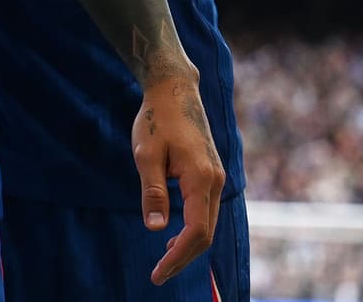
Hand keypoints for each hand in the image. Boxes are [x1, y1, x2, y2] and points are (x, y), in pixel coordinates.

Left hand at [132, 65, 224, 283]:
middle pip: (206, 233)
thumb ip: (153, 192)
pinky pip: (206, 209)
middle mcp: (215, 180)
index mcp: (200, 178)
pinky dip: (194, 228)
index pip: (195, 232)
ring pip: (208, 222)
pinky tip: (175, 233)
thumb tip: (156, 228)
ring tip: (165, 258)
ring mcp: (216, 176)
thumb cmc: (157, 119)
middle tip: (158, 274)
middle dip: (184, 257)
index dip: (177, 257)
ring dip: (189, 244)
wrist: (174, 89)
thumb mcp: (146, 155)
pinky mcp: (211, 172)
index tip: (157, 273)